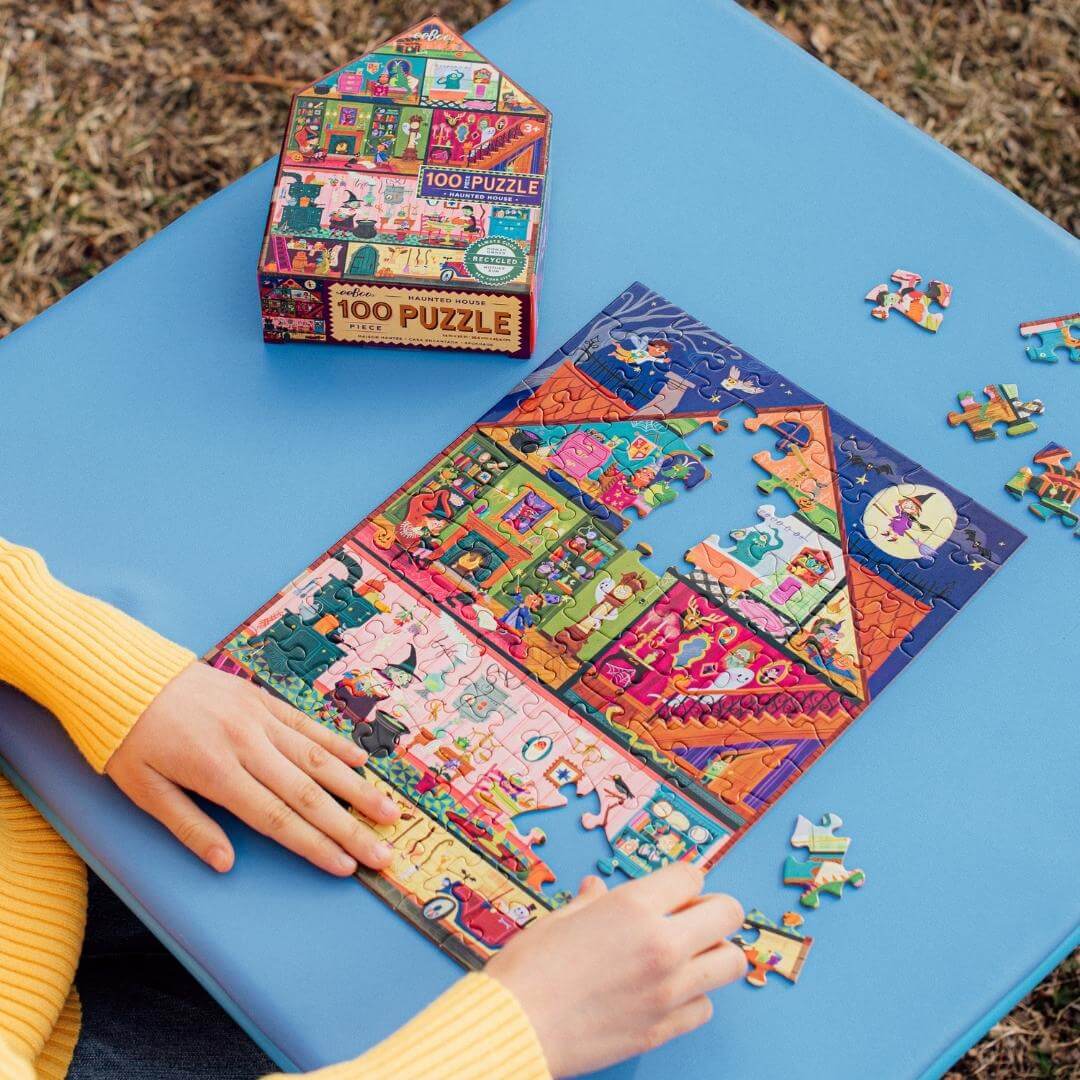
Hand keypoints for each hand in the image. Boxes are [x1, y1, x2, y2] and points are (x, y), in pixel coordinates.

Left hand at [105, 662, 398, 875]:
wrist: (124, 674)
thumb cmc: (129, 739)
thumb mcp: (143, 790)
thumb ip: (189, 827)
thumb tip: (226, 863)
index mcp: (216, 771)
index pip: (276, 817)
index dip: (314, 845)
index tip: (346, 867)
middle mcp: (246, 744)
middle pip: (308, 793)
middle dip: (350, 827)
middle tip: (385, 851)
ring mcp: (259, 718)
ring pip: (318, 758)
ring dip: (356, 788)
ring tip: (388, 810)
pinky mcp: (262, 699)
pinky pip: (306, 724)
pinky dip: (336, 743)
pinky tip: (360, 761)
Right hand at [486, 862, 746, 1076]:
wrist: (514, 1026)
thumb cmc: (529, 968)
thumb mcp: (560, 918)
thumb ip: (592, 902)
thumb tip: (598, 889)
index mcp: (633, 906)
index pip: (692, 876)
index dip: (683, 880)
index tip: (674, 890)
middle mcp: (661, 944)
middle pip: (728, 913)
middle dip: (715, 910)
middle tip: (692, 918)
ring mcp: (667, 989)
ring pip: (731, 962)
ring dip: (714, 953)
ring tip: (688, 955)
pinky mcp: (663, 1028)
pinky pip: (705, 1007)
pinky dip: (694, 997)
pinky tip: (668, 992)